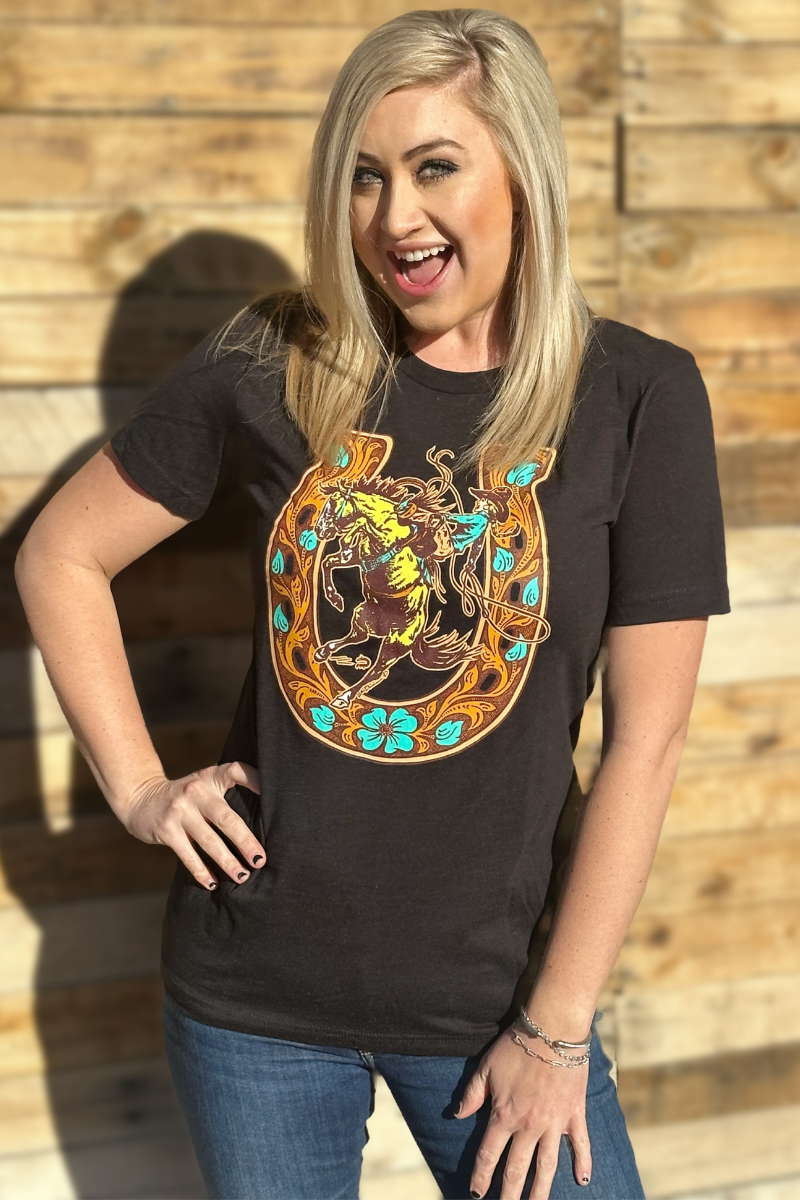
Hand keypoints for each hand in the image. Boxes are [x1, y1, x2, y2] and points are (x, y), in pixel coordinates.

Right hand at [118, 761, 263, 890]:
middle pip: (226, 818)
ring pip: (209, 841)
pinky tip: (213, 883)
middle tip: (260, 860)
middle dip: (246, 841)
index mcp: (210, 777)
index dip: (255, 780)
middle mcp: (196, 791)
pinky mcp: (166, 830)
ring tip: (242, 876)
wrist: (140, 798)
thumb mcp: (204, 784)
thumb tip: (262, 822)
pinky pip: (188, 855)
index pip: (236, 771)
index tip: (273, 796)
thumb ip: (225, 794)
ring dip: (227, 861)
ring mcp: (180, 811)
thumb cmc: (184, 796)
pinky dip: (201, 871)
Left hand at [456, 1023, 591, 1198]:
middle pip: (516, 1169)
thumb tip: (458, 1115)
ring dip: (540, 1191)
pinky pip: (580, 1144)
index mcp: (504, 1115)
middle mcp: (528, 1126)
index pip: (489, 1155)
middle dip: (508, 1195)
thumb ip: (472, 1094)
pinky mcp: (575, 1114)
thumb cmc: (516, 1045)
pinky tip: (583, 1181)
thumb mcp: (486, 1067)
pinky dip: (583, 1163)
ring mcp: (554, 1123)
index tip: (475, 1193)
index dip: (480, 1176)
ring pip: (546, 1167)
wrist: (552, 1029)